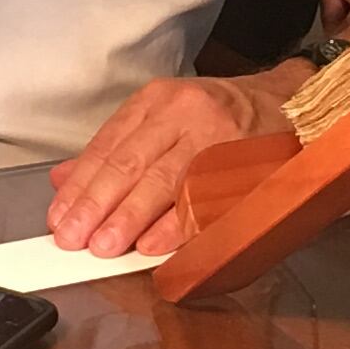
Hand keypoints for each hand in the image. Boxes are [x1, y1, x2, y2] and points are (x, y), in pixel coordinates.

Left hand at [46, 76, 289, 255]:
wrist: (290, 104)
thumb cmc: (220, 117)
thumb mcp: (163, 117)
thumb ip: (115, 149)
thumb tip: (64, 181)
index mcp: (157, 102)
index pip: (108, 146)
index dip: (81, 186)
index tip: (59, 217)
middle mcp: (183, 114)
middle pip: (130, 163)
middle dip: (96, 205)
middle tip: (73, 238)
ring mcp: (215, 139)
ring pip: (162, 181)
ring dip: (129, 218)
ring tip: (104, 246)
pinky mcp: (242, 166)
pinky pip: (203, 201)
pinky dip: (176, 226)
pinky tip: (152, 245)